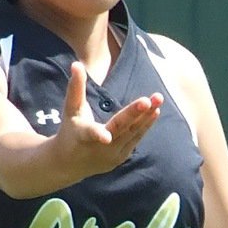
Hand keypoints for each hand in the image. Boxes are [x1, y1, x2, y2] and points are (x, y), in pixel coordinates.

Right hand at [53, 61, 161, 178]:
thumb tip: (77, 64)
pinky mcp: (121, 158)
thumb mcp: (71, 110)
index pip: (91, 133)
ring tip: (158, 100)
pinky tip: (155, 111)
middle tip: (149, 100)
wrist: (70, 164)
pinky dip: (145, 126)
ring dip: (146, 117)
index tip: (106, 138)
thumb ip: (76, 88)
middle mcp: (100, 149)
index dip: (98, 134)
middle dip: (135, 115)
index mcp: (84, 136)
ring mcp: (112, 156)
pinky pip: (135, 139)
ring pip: (132, 133)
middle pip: (121, 129)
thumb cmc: (70, 131)